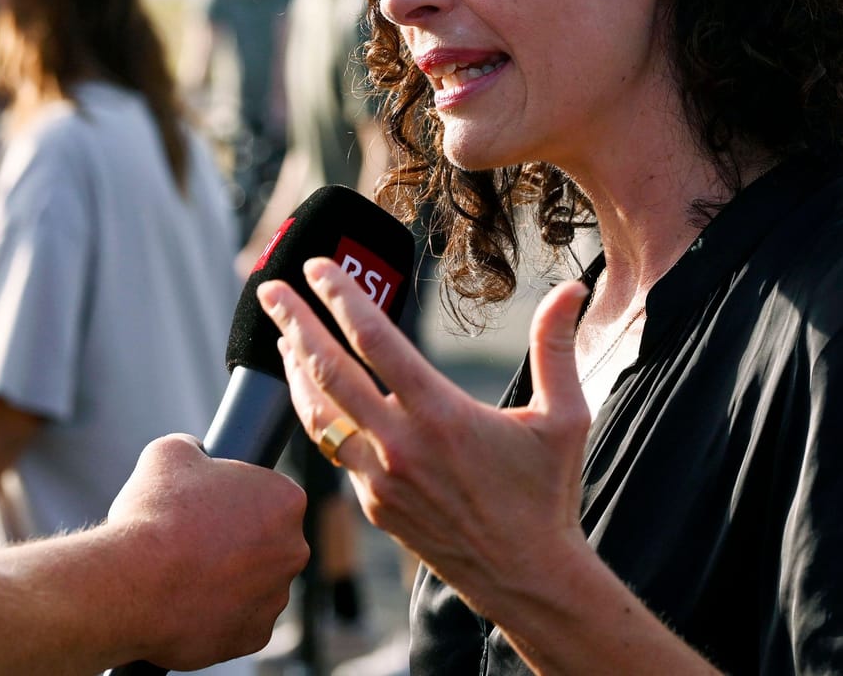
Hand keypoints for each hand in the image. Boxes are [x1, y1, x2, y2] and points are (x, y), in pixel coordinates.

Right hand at [106, 435, 307, 669]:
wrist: (131, 585)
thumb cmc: (154, 516)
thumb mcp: (169, 454)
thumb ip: (194, 447)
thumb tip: (195, 450)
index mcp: (286, 500)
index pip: (270, 495)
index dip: (236, 499)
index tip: (208, 507)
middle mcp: (294, 550)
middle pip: (267, 542)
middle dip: (237, 542)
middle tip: (194, 542)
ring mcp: (276, 597)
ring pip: (254, 583)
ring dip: (229, 580)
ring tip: (185, 575)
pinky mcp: (255, 636)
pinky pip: (239, 620)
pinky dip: (218, 615)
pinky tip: (188, 604)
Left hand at [262, 260, 595, 617]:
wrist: (527, 576)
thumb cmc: (547, 495)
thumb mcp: (564, 416)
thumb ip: (556, 347)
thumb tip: (573, 288)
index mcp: (442, 413)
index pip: (375, 341)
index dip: (341, 298)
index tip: (318, 268)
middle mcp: (402, 444)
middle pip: (329, 371)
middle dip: (295, 324)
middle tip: (270, 290)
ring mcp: (381, 478)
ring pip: (319, 415)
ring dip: (294, 370)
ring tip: (280, 336)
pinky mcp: (375, 505)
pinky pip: (333, 450)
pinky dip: (317, 414)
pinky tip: (314, 394)